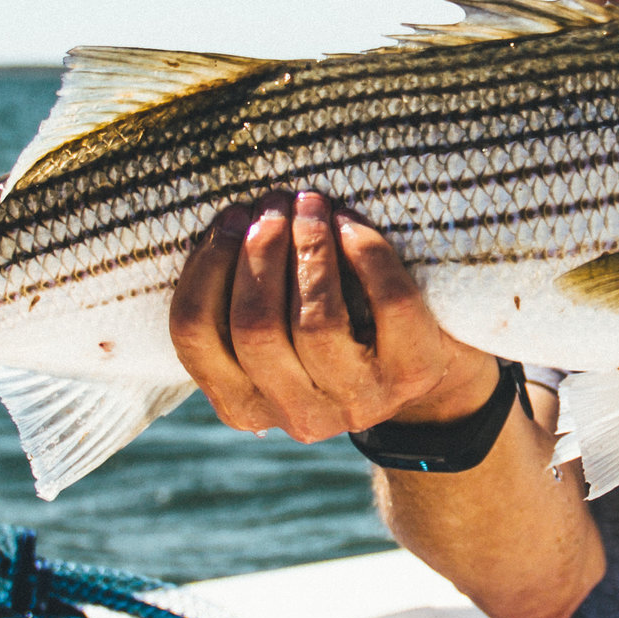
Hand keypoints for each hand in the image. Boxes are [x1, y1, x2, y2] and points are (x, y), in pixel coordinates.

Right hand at [169, 190, 498, 441]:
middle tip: (275, 202)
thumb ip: (239, 295)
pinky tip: (353, 227)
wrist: (424, 367)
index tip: (232, 218)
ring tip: (311, 205)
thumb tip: (229, 222)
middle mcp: (297, 416)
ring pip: (316, 322)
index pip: (194, 334)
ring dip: (309, 248)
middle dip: (262, 250)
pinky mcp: (411, 375)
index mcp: (242, 404)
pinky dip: (368, 254)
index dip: (207, 265)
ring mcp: (358, 402)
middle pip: (254, 326)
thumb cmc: (333, 325)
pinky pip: (389, 305)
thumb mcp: (274, 326)